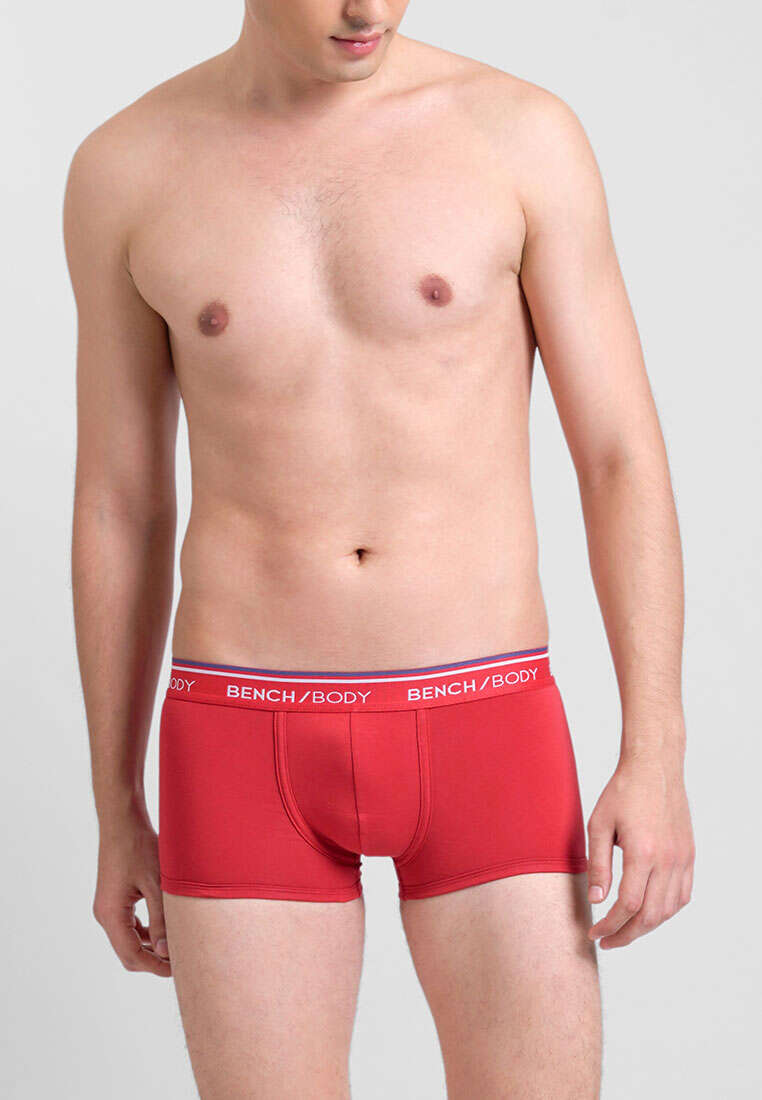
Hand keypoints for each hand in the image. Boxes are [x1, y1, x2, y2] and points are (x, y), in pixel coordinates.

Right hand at [93, 808, 170, 976]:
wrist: (123, 820)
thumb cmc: (139, 847)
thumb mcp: (156, 885)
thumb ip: (161, 920)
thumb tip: (167, 952)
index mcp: (111, 915)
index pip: (132, 956)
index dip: (156, 966)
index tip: (180, 969)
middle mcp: (105, 914)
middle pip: (128, 952)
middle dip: (154, 960)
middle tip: (182, 960)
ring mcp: (108, 906)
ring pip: (129, 939)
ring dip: (151, 946)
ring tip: (177, 945)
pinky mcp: (114, 898)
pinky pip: (129, 925)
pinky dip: (146, 931)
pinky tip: (165, 927)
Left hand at [586, 748, 694, 948]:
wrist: (655, 768)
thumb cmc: (622, 792)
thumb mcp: (599, 824)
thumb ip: (598, 865)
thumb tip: (596, 900)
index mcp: (643, 852)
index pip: (627, 906)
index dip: (609, 925)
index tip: (594, 933)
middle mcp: (667, 860)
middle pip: (650, 916)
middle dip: (626, 935)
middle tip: (607, 941)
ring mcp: (682, 859)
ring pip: (668, 910)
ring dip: (646, 926)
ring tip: (624, 930)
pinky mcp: (689, 855)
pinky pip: (682, 895)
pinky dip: (666, 911)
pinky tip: (648, 912)